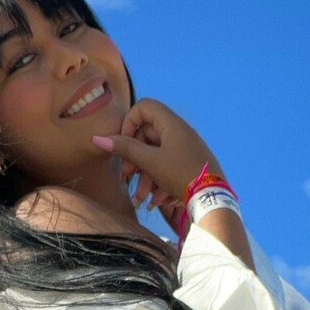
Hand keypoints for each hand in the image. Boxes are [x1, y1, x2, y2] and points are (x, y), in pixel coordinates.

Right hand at [91, 99, 220, 216]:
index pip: (144, 107)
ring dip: (144, 177)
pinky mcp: (190, 165)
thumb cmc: (180, 174)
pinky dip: (159, 183)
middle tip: (125, 178)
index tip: (122, 143)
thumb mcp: (150, 161)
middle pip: (147, 136)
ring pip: (156, 156)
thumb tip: (97, 138)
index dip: (129, 123)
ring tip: (141, 198)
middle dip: (133, 159)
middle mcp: (179, 132)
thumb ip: (124, 148)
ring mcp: (186, 149)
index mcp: (171, 124)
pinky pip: (168, 168)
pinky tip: (157, 201)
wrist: (212, 199)